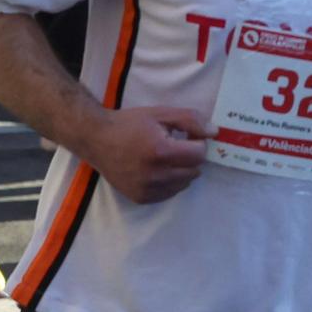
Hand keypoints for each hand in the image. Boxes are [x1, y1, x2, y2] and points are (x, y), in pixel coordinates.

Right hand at [86, 106, 208, 204]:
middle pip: (194, 170)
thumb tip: (215, 133)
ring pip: (184, 183)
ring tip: (165, 157)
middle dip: (191, 157)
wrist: (96, 139)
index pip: (199, 154)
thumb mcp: (162, 113)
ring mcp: (146, 189)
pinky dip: (170, 182)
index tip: (187, 137)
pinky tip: (158, 169)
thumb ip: (191, 120)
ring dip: (182, 170)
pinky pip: (170, 193)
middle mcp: (154, 175)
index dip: (198, 143)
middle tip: (176, 145)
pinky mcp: (140, 198)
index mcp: (160, 152)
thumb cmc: (130, 123)